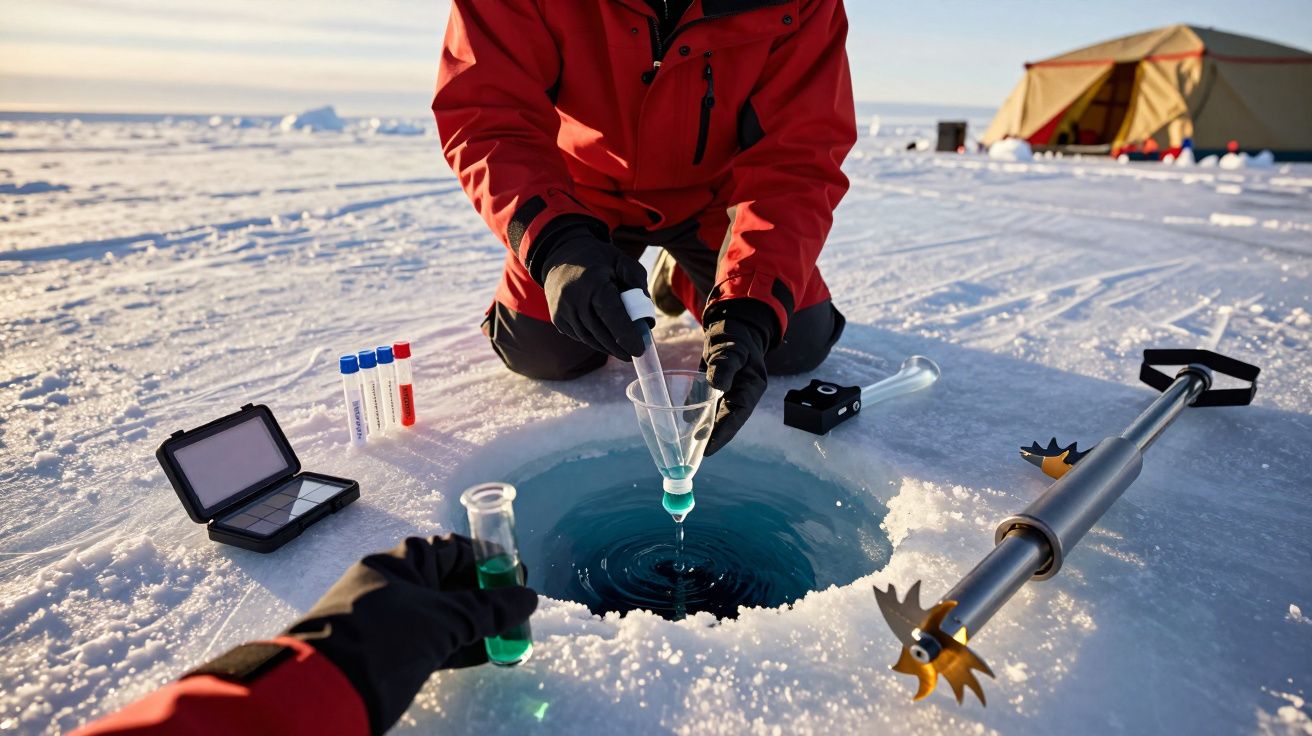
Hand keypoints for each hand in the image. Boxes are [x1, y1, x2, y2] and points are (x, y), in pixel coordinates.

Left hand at [285, 535, 536, 734]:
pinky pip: (435, 644)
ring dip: (478, 625)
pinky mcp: (393, 655)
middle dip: (485, 595)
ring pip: (444, 616)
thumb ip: (488, 609)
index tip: (514, 571)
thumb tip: (528, 598)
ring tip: (511, 632)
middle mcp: (392, 587)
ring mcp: (392, 623)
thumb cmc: (384, 637)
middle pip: (449, 584)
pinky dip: (462, 648)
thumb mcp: (442, 618)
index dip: (484, 558)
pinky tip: (490, 654)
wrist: (327, 692)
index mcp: (397, 563)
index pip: (448, 549)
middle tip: (517, 605)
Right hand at [532, 224, 647, 359]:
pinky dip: (594, 341)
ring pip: (589, 338)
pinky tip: (606, 342)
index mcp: (593, 281)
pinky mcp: (557, 319)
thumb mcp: (622, 260)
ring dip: (607, 348)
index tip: (639, 350)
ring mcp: (562, 310)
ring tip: (623, 351)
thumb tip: (644, 315)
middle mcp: (573, 297)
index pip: (611, 313)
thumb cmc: (599, 259)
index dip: (626, 334)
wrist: (561, 255)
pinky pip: (579, 336)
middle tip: (635, 354)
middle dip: (619, 347)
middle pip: (600, 331)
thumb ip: (637, 282)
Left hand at [702, 298, 776, 455]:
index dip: (723, 434)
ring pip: (717, 415)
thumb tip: (717, 386)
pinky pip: (707, 404)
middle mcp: (742, 393)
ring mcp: (730, 392)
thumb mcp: (732, 349)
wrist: (733, 324)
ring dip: (706, 428)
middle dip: (714, 436)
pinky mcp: (718, 388)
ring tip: (689, 444)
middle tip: (696, 452)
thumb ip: (725, 366)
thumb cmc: (735, 335)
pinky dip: (697, 413)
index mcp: (751, 387)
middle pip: (727, 420)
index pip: (738, 416)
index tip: (709, 448)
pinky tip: (686, 424)